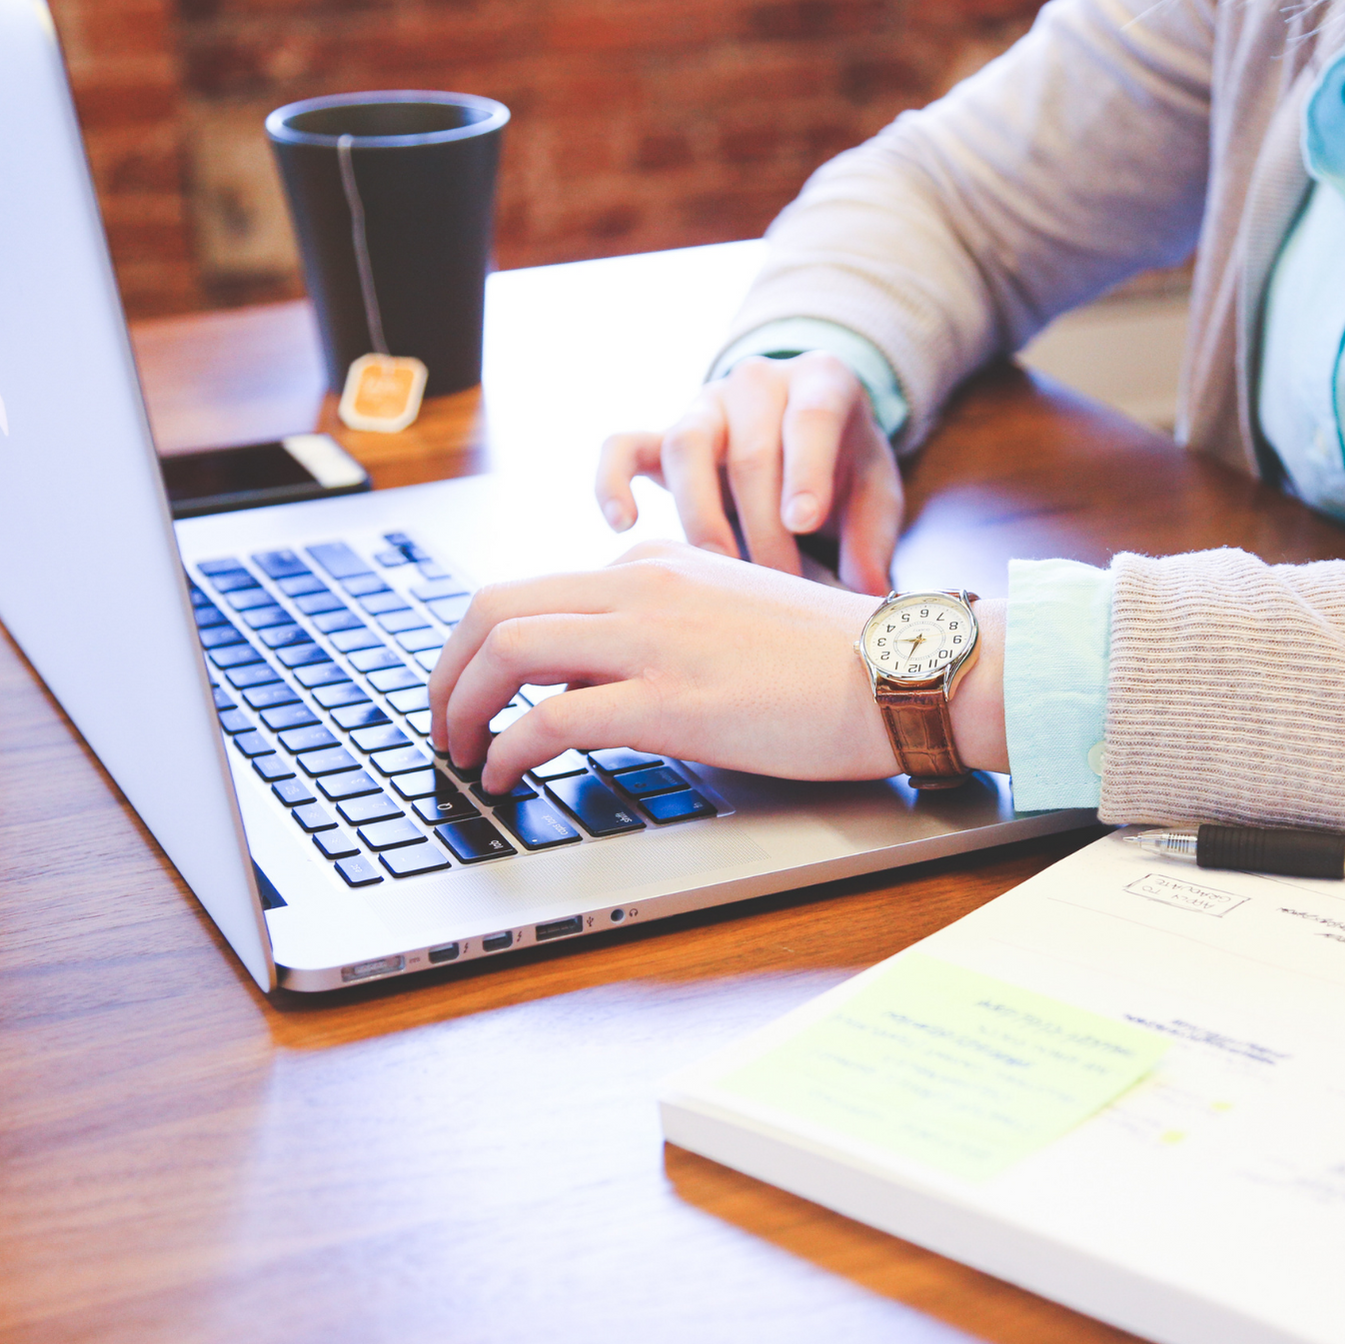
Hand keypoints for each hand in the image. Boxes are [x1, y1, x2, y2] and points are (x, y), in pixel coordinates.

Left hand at [428, 543, 1007, 793]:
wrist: (903, 670)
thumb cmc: (835, 660)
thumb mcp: (731, 618)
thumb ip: (663, 631)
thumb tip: (596, 683)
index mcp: (656, 565)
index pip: (535, 591)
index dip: (482, 648)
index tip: (473, 691)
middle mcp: (641, 586)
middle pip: (495, 608)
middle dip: (447, 670)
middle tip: (441, 722)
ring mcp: (653, 640)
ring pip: (507, 650)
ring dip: (461, 706)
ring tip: (459, 754)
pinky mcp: (669, 700)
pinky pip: (550, 718)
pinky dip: (508, 750)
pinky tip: (506, 778)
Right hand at [595, 351, 904, 595]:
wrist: (805, 429)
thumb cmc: (845, 465)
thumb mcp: (875, 489)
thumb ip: (873, 536)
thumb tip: (868, 593)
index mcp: (822, 382)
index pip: (810, 417)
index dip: (805, 470)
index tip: (803, 522)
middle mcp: (758, 382)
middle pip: (750, 451)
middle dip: (763, 527)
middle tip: (779, 586)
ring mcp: (705, 405)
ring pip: (686, 446)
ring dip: (701, 516)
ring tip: (719, 571)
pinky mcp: (661, 434)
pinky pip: (622, 446)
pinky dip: (613, 481)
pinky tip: (623, 524)